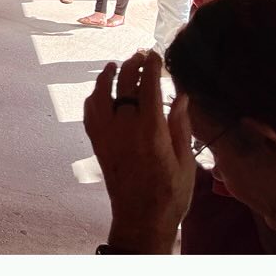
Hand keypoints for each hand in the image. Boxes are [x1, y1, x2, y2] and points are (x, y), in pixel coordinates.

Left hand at [83, 50, 195, 253]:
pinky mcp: (97, 144)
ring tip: (116, 65)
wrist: (141, 221)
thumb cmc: (170, 194)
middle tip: (141, 56)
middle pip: (124, 84)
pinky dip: (94, 97)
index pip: (148, 86)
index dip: (151, 66)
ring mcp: (107, 135)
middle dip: (132, 65)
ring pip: (100, 94)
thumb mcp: (186, 162)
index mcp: (151, 131)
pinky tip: (100, 92)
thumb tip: (180, 95)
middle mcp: (124, 128)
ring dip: (108, 76)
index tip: (156, 55)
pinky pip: (90, 113)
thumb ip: (181, 125)